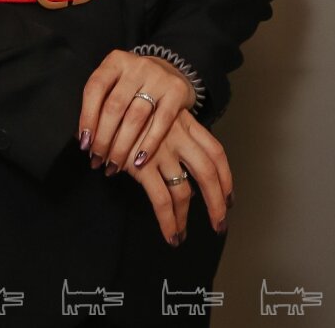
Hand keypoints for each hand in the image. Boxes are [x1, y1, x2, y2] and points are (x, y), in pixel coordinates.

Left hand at [78, 50, 195, 175]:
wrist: (170, 71)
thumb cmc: (134, 84)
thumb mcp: (116, 83)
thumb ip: (100, 103)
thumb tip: (84, 139)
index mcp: (116, 61)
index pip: (95, 88)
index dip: (87, 117)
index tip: (84, 143)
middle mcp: (137, 65)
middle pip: (115, 106)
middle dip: (103, 138)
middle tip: (98, 160)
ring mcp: (158, 76)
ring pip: (136, 117)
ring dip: (122, 146)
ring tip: (114, 165)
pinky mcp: (176, 90)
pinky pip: (161, 122)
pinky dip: (148, 144)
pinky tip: (138, 161)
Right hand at [126, 110, 232, 243]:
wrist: (106, 99)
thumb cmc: (132, 111)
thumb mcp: (159, 115)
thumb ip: (176, 137)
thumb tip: (187, 175)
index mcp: (186, 123)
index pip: (215, 152)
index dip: (226, 177)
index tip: (229, 198)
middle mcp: (178, 136)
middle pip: (207, 172)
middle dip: (216, 202)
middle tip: (219, 224)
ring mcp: (161, 150)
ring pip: (184, 191)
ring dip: (185, 218)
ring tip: (181, 235)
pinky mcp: (142, 164)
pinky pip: (161, 200)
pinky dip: (168, 220)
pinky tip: (170, 234)